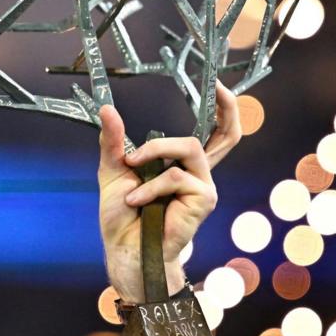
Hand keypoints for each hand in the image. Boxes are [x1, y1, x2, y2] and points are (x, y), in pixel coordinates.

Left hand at [98, 82, 242, 303]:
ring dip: (153, 154)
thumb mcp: (113, 171)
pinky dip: (150, 186)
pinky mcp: (203, 201)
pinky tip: (135, 200)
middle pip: (226, 135)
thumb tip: (107, 109)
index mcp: (181, 165)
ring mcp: (204, 187)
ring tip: (130, 171)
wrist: (124, 249)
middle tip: (220, 88)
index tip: (220, 86)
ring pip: (189, 148)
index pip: (212, 134)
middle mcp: (199, 174)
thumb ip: (114, 141)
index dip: (223, 110)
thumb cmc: (121, 217)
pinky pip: (176, 177)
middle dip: (228, 110)